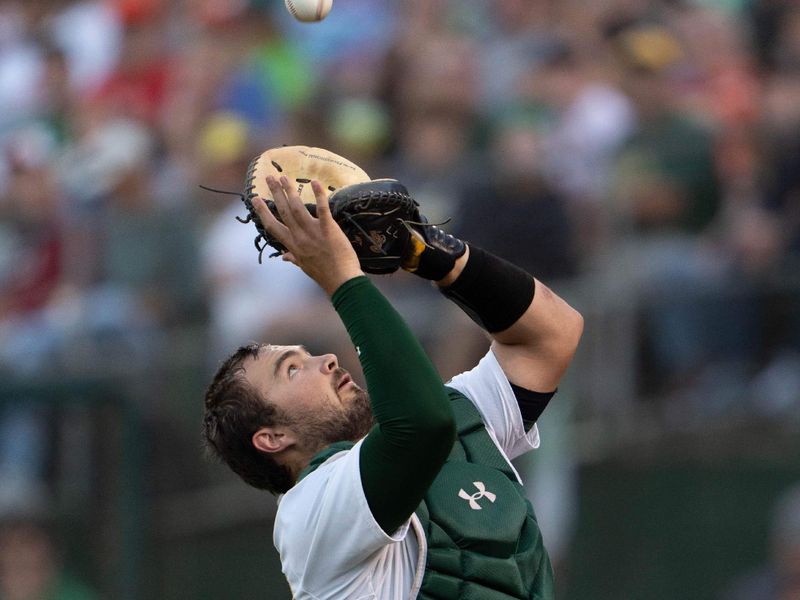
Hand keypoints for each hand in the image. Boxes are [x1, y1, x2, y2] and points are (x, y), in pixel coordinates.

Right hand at [251, 176, 362, 294]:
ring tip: (284, 177)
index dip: (263, 211)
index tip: (255, 199)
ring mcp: (313, 233)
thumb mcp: (304, 267)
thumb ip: (293, 258)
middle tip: (269, 177)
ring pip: (297, 208)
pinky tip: (314, 182)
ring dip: (290, 190)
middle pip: (283, 211)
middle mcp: (299, 237)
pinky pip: (322, 209)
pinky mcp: (329, 229)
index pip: (272, 226)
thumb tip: (283, 257)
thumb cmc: (325, 274)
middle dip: (275, 193)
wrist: (342, 281)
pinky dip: (319, 195)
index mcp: (292, 245)